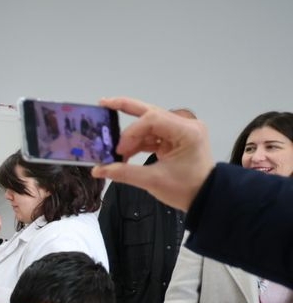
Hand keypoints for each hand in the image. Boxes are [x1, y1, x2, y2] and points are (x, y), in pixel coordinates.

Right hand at [91, 97, 214, 211]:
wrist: (205, 198)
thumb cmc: (186, 189)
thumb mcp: (153, 181)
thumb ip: (124, 172)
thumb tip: (98, 170)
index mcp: (187, 131)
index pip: (152, 119)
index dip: (131, 132)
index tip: (119, 150)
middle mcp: (185, 124)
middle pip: (150, 112)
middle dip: (125, 108)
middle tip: (103, 104)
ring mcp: (180, 130)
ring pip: (148, 124)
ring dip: (130, 136)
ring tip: (114, 147)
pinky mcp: (175, 138)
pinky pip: (152, 134)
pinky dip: (137, 143)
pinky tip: (124, 153)